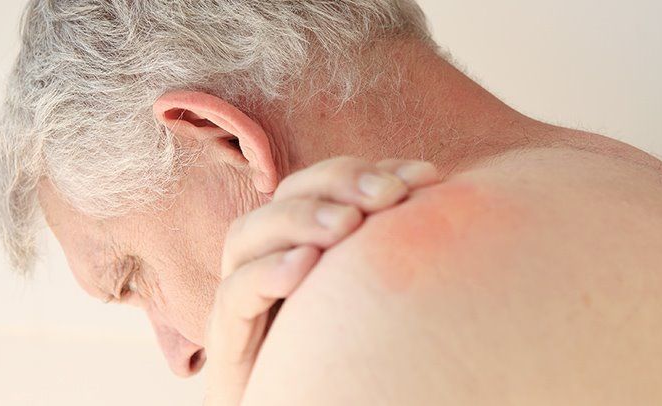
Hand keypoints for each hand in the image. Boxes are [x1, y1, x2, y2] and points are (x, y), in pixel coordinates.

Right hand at [202, 157, 438, 404]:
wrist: (306, 405)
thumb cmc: (346, 352)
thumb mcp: (375, 292)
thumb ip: (392, 249)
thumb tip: (435, 196)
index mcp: (303, 239)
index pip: (326, 185)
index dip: (368, 172)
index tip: (424, 178)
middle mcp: (268, 256)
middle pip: (287, 195)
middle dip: (338, 183)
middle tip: (387, 195)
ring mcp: (242, 293)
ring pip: (248, 234)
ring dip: (299, 219)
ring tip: (346, 224)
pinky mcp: (226, 334)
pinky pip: (234, 294)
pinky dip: (266, 273)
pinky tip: (305, 265)